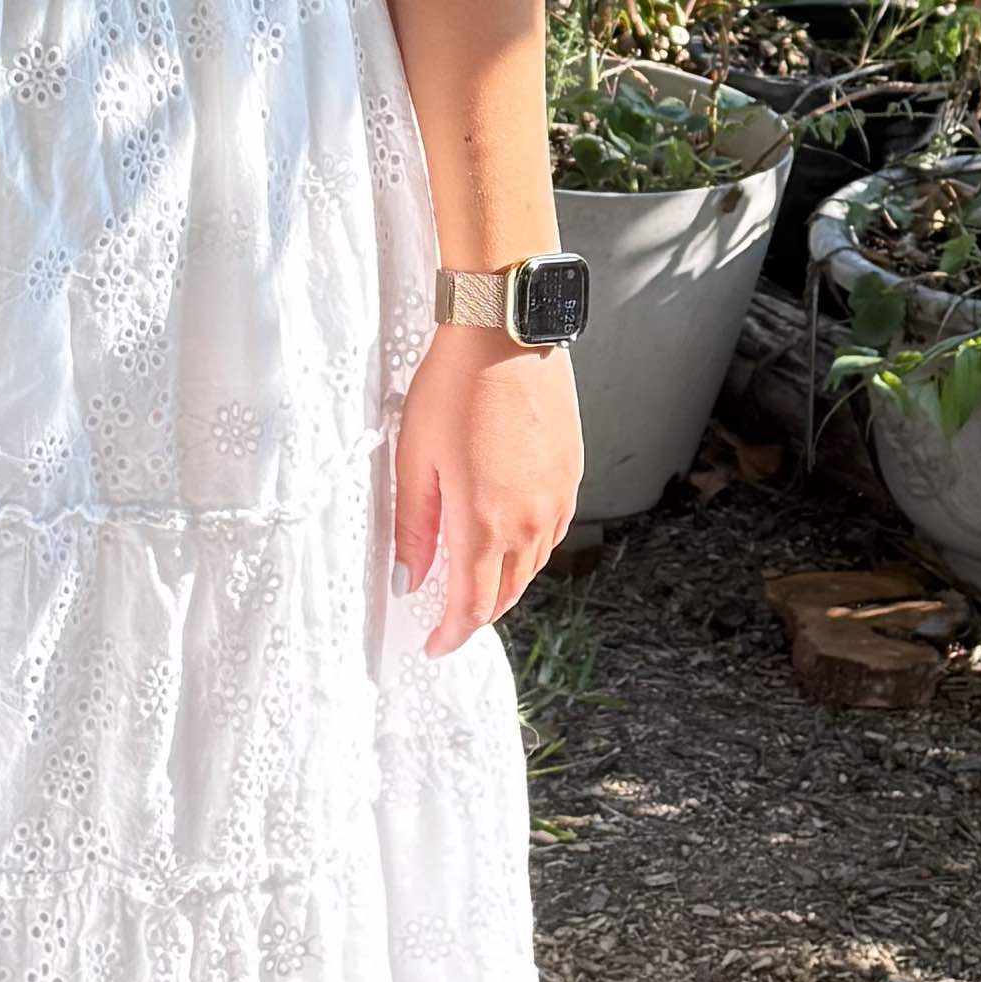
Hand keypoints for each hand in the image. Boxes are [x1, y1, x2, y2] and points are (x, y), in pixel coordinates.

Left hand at [391, 319, 580, 657]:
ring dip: (504, 584)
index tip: (434, 645)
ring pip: (533, 567)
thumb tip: (409, 580)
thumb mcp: (415, 460)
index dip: (451, 634)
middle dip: (476, 614)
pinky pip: (552, 533)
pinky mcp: (572, 475)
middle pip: (505, 594)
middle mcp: (528, 522)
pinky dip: (529, 551)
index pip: (470, 606)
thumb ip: (413, 528)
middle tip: (450, 617)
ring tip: (477, 580)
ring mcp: (556, 500)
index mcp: (483, 524)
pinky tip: (510, 539)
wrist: (506, 336)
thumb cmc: (453, 389)